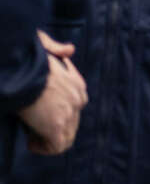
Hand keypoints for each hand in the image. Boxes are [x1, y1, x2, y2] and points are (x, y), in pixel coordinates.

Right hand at [20, 34, 87, 154]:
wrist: (23, 69)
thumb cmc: (30, 57)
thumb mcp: (47, 47)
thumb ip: (59, 49)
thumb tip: (69, 50)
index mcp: (77, 84)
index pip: (76, 105)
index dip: (60, 113)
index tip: (42, 115)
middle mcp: (78, 99)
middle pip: (72, 123)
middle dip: (55, 129)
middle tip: (36, 129)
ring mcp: (69, 113)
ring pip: (66, 138)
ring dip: (50, 141)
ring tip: (33, 138)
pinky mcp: (56, 126)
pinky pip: (57, 147)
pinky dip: (44, 148)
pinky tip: (31, 143)